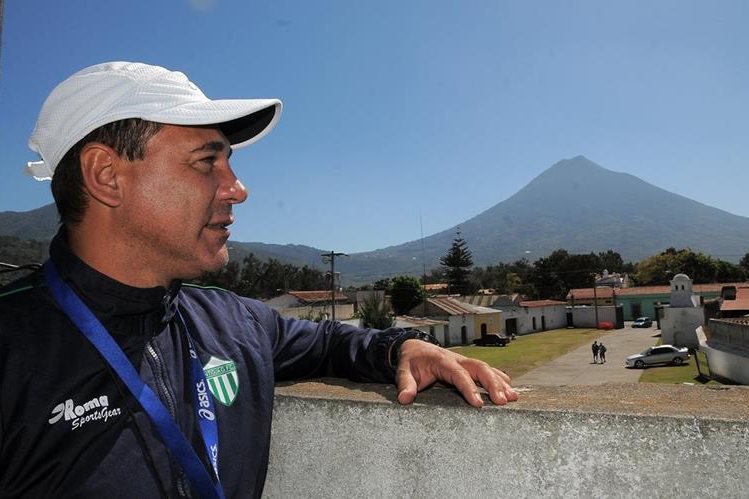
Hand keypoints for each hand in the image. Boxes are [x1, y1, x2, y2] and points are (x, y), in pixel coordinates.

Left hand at [395, 339, 517, 407]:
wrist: (415, 347)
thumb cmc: (411, 361)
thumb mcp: (404, 371)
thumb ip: (405, 384)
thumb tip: (404, 399)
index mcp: (443, 361)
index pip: (459, 375)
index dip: (469, 389)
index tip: (478, 404)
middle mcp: (458, 360)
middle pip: (480, 368)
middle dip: (493, 384)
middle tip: (503, 401)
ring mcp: (465, 362)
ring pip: (487, 369)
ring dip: (500, 382)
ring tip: (513, 397)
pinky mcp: (469, 366)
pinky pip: (487, 371)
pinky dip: (500, 379)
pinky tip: (511, 389)